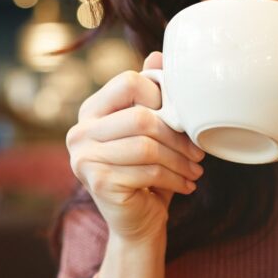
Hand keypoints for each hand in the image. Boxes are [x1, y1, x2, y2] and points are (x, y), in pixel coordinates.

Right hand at [66, 51, 205, 243]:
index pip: (129, 82)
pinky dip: (175, 178)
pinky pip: (146, 171)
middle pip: (141, 117)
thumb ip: (151, 95)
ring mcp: (83, 158)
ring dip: (180, 160)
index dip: (162, 97)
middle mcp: (79, 132)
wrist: (137, 222)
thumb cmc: (147, 174)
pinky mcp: (96, 182)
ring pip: (147, 146)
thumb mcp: (152, 132)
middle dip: (177, 135)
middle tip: (198, 151)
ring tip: (195, 169)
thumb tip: (158, 55)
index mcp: (90, 112)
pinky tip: (187, 185)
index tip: (180, 120)